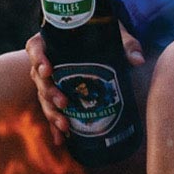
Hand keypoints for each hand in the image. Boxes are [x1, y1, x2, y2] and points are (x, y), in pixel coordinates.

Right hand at [27, 26, 148, 130]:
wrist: (100, 40)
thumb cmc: (102, 33)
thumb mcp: (113, 33)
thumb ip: (126, 43)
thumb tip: (138, 60)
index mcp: (51, 42)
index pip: (36, 48)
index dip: (38, 59)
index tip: (48, 70)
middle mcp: (46, 62)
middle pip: (39, 79)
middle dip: (50, 93)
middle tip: (63, 102)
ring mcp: (50, 81)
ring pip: (44, 98)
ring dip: (52, 113)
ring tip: (65, 126)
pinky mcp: (56, 95)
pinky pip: (52, 111)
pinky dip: (54, 126)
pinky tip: (60, 140)